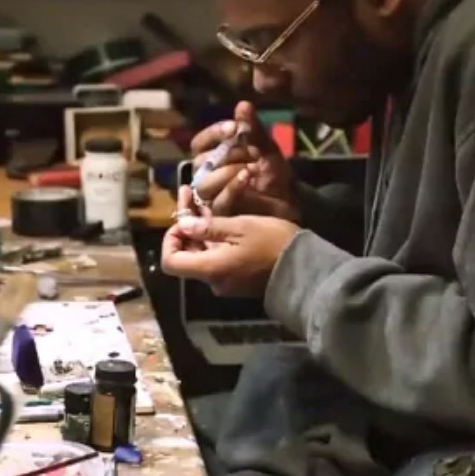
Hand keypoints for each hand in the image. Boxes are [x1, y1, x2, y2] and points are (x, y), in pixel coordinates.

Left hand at [161, 211, 299, 297]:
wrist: (305, 270)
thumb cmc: (272, 244)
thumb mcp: (240, 227)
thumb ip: (208, 228)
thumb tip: (182, 225)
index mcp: (210, 268)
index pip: (169, 262)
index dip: (169, 239)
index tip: (182, 219)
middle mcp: (213, 280)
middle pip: (186, 255)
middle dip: (186, 225)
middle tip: (189, 194)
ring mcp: (226, 281)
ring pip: (203, 254)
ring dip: (200, 230)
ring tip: (203, 201)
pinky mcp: (238, 279)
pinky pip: (218, 259)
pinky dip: (214, 240)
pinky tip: (220, 218)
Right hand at [190, 101, 298, 220]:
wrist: (290, 202)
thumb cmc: (273, 173)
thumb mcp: (266, 148)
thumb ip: (253, 129)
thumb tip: (243, 104)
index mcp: (213, 157)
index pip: (200, 142)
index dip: (214, 133)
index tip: (233, 127)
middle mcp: (208, 176)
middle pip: (201, 163)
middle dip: (225, 155)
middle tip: (247, 150)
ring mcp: (213, 197)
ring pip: (205, 184)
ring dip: (226, 172)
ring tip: (248, 167)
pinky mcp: (222, 215)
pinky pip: (219, 202)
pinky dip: (232, 187)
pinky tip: (247, 176)